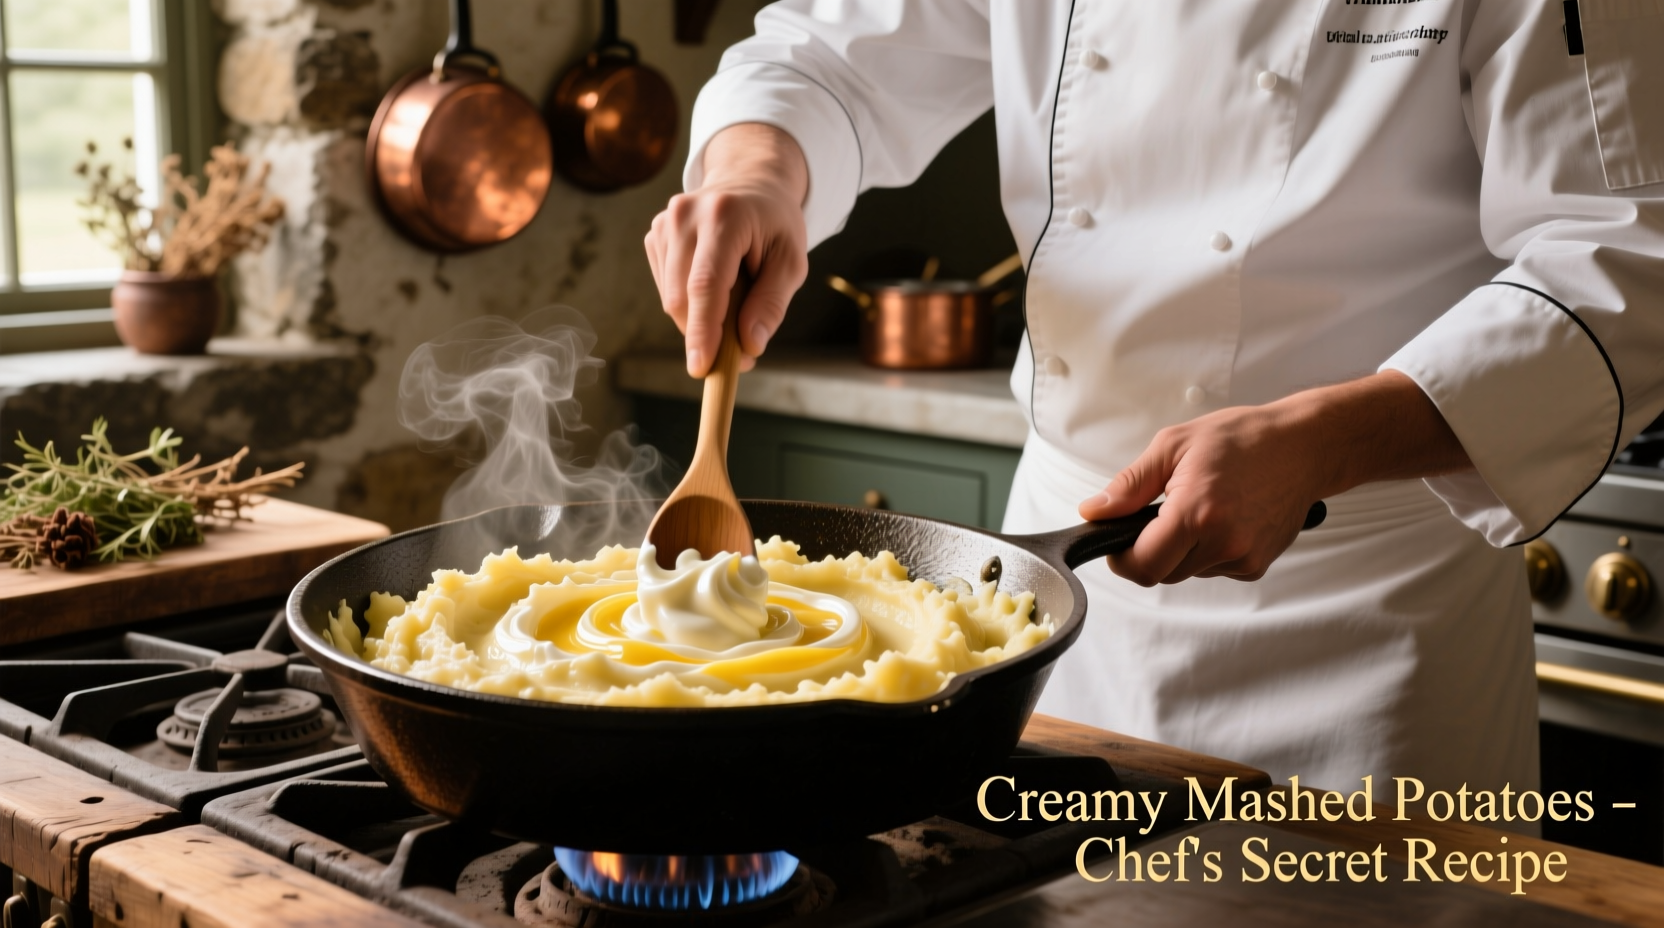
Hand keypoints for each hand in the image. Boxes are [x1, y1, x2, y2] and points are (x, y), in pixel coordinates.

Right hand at [645, 123, 809, 376]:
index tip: (701, 367)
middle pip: (683, 297)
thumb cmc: (775, 224)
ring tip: (735, 307)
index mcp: (724, 216)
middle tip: (739, 355)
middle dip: (706, 335)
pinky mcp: (654, 236)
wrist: (750, 182)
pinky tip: (714, 287)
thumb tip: (750, 345)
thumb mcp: (791, 260)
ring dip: (700, 320)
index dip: (702, 330)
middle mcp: (685, 216)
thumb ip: (772, 303)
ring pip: (672, 298)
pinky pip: (667, 289)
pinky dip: (690, 303)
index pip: (706, 284)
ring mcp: (664, 224)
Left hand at [1078, 371, 1471, 584]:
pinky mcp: (1257, 564)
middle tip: (1161, 514)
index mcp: (1197, 512)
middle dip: (1151, 550)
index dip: (1121, 559)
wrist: (1303, 446)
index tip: (1117, 544)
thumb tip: (1094, 512)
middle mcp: (1224, 542)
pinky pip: (1214, 569)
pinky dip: (1207, 552)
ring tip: (1199, 508)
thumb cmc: (1242, 439)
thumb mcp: (1173, 446)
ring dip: (1181, 550)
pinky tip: (1222, 519)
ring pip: (1187, 572)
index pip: (1142, 565)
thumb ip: (1129, 485)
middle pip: (1162, 573)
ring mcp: (1244, 557)